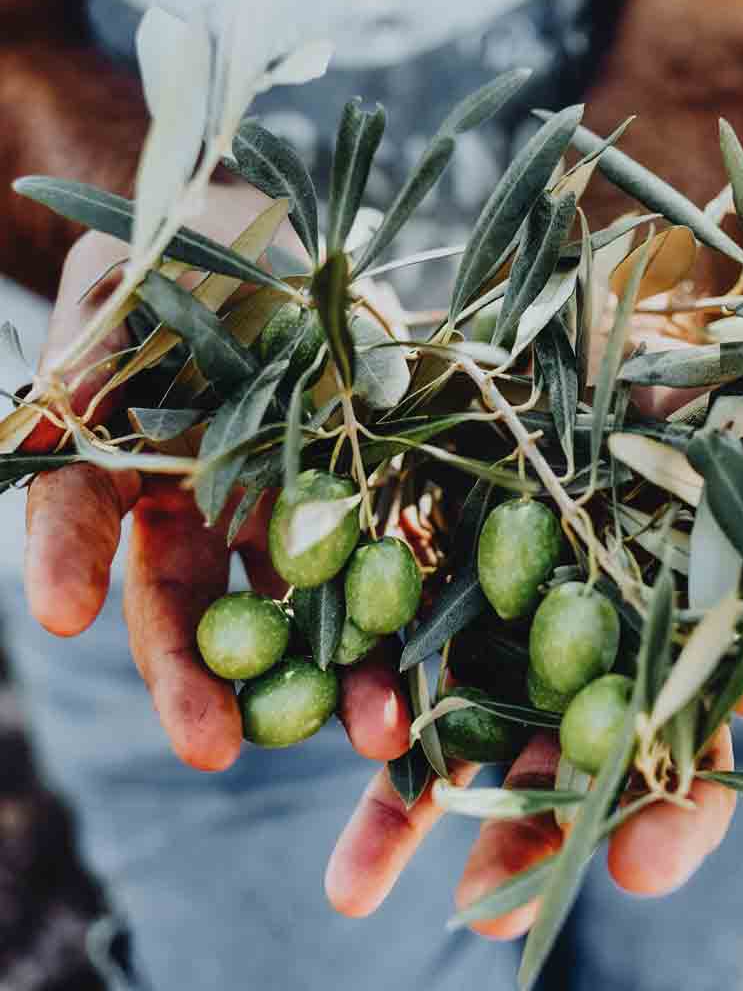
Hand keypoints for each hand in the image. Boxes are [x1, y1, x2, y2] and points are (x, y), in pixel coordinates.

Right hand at [22, 187, 411, 771]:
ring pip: (315, 615)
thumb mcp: (123, 293)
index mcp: (139, 477)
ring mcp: (304, 517)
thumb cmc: (184, 263)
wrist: (284, 247)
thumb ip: (85, 361)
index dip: (67, 568)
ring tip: (376, 737)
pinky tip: (446, 661)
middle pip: (206, 615)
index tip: (58, 613)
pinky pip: (399, 563)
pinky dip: (421, 612)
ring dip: (344, 678)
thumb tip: (34, 427)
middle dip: (207, 684)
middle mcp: (217, 517)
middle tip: (213, 751)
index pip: (91, 533)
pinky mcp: (380, 501)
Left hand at [324, 354, 742, 931]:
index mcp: (682, 660)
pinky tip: (349, 733)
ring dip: (420, 807)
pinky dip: (369, 692)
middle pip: (564, 772)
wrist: (627, 345)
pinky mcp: (443, 582)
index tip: (636, 865)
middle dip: (529, 840)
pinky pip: (400, 646)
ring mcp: (513, 626)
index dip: (671, 820)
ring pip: (469, 727)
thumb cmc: (724, 409)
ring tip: (357, 887)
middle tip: (490, 910)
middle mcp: (595, 661)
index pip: (688, 763)